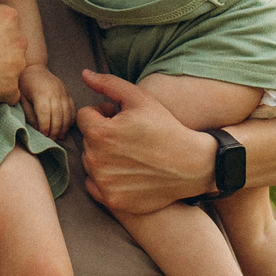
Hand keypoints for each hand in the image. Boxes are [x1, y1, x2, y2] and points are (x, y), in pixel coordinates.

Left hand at [20, 65, 71, 137]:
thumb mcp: (21, 99)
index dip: (45, 127)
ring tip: (59, 136)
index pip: (45, 114)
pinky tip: (66, 127)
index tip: (44, 136)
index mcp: (40, 93)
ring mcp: (63, 91)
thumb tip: (39, 129)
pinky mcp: (68, 92)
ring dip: (64, 127)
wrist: (34, 69)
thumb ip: (29, 114)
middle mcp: (54, 92)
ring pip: (68, 113)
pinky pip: (73, 108)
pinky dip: (71, 119)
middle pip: (58, 115)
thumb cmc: (24, 85)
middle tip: (52, 139)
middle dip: (55, 130)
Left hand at [75, 73, 215, 214]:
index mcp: (100, 132)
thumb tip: (84, 75)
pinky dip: (105, 178)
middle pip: (87, 139)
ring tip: (130, 153)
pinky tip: (127, 172)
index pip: (85, 116)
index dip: (103, 113)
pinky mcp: (112, 200)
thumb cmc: (165, 128)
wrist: (191, 165)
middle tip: (129, 136)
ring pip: (90, 162)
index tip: (123, 118)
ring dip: (103, 156)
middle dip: (102, 134)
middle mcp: (96, 160)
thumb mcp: (140, 99)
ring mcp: (103, 182)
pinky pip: (94, 184)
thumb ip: (108, 84)